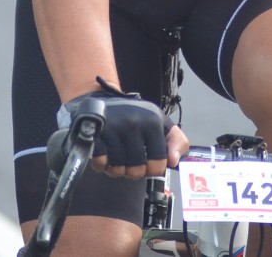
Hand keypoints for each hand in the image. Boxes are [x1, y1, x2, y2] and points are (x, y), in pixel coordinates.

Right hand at [59, 90, 184, 179]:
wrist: (102, 99)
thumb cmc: (135, 116)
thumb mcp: (160, 122)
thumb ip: (176, 141)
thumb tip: (174, 161)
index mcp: (152, 121)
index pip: (159, 162)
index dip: (154, 169)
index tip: (150, 164)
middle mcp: (133, 123)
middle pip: (137, 170)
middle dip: (134, 172)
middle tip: (132, 163)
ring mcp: (113, 128)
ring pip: (118, 170)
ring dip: (117, 170)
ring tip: (118, 159)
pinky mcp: (95, 133)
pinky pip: (100, 163)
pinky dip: (102, 164)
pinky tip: (105, 154)